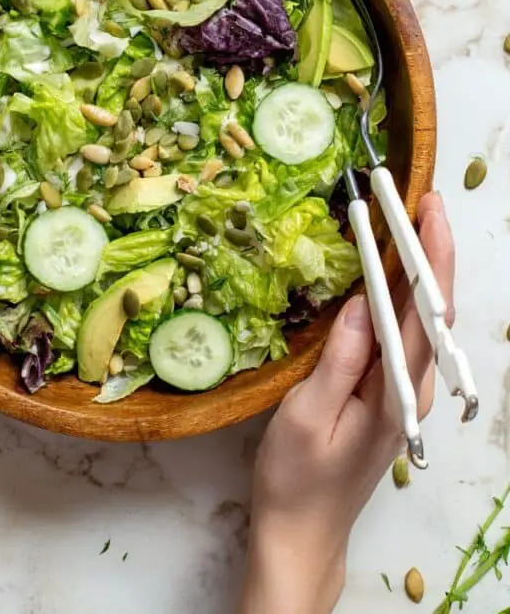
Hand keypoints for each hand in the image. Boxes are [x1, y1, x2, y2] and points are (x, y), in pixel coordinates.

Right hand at [239, 192, 454, 613]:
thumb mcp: (306, 416)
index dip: (429, 257)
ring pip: (422, 320)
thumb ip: (339, 360)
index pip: (425, 313)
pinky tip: (387, 274)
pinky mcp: (388, 393)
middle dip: (432, 250)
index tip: (426, 210)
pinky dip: (402, 294)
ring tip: (407, 223)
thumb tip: (361, 301)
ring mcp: (403, 392)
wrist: (302, 530)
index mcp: (397, 393)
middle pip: (434, 310)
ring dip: (420, 268)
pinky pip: (403, 333)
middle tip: (422, 200)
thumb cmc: (297, 477)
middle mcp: (412, 389)